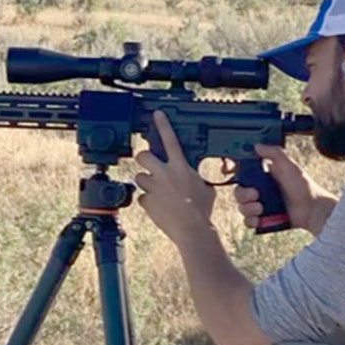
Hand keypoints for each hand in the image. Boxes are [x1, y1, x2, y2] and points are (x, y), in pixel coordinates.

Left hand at [132, 110, 215, 245]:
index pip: (170, 140)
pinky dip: (148, 202)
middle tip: (148, 164)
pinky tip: (158, 207)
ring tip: (157, 191)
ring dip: (146, 182)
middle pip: (143, 156)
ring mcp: (154, 188)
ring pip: (139, 177)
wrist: (192, 229)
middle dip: (143, 158)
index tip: (157, 114)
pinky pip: (142, 197)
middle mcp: (165, 174)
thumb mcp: (205, 187)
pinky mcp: (147, 202)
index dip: (163, 125)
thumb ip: (195, 177)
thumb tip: (192, 176)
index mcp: (181, 167)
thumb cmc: (202, 210)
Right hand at [233, 144, 328, 233]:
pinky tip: (259, 219)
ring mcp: (261, 204)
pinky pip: (248, 221)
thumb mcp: (290, 166)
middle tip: (255, 196)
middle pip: (238, 191)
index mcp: (264, 175)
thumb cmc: (304, 187)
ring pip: (242, 207)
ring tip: (260, 209)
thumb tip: (258, 145)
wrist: (312, 211)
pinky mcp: (263, 218)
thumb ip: (275, 153)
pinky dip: (251, 220)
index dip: (232, 170)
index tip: (228, 170)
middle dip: (243, 195)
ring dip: (247, 208)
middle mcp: (260, 189)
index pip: (243, 171)